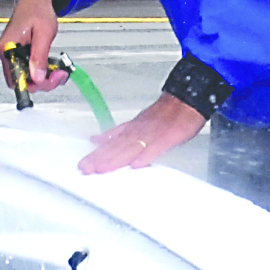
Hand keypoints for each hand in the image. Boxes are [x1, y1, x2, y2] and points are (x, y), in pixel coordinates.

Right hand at [0, 0, 69, 93]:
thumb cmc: (37, 9)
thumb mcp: (43, 34)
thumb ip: (39, 57)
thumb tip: (37, 77)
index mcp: (7, 48)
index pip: (15, 79)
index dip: (33, 83)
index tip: (50, 79)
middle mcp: (7, 53)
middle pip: (22, 81)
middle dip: (43, 81)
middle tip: (59, 74)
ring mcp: (13, 54)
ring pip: (28, 77)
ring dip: (45, 77)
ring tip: (59, 70)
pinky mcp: (20, 54)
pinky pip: (30, 70)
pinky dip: (43, 71)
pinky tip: (53, 67)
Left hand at [79, 94, 207, 173]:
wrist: (185, 101)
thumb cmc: (163, 115)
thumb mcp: (136, 123)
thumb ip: (117, 133)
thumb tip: (97, 140)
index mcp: (131, 129)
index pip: (111, 143)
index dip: (97, 154)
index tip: (85, 164)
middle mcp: (138, 131)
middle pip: (117, 147)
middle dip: (101, 158)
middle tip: (86, 168)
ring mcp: (152, 134)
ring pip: (131, 148)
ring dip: (116, 159)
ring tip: (103, 168)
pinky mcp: (167, 137)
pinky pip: (156, 147)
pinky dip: (146, 155)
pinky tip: (137, 165)